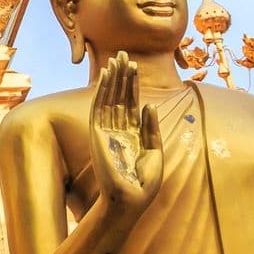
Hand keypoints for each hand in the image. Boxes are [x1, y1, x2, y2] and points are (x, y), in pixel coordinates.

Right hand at [87, 52, 162, 227]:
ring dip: (114, 78)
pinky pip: (99, 107)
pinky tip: (106, 75)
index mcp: (132, 134)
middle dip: (122, 75)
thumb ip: (151, 128)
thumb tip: (148, 104)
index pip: (132, 104)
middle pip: (120, 96)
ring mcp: (107, 130)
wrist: (130, 200)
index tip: (133, 65)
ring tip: (117, 58)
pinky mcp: (98, 134)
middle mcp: (118, 129)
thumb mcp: (155, 152)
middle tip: (123, 53)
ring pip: (110, 98)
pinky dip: (102, 90)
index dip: (132, 85)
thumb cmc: (144, 182)